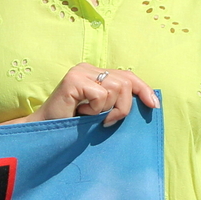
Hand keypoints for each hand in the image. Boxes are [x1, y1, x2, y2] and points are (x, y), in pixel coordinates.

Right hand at [32, 64, 158, 126]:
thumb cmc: (73, 123)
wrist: (46, 131)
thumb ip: (116, 100)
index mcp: (96, 72)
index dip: (144, 89)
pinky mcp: (73, 80)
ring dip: (107, 109)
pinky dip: (95, 109)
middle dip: (123, 106)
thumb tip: (148, 101)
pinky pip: (101, 95)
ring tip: (90, 115)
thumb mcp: (100, 110)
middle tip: (107, 121)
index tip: (154, 106)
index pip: (127, 75)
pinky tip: (81, 113)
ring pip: (116, 88)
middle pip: (125, 82)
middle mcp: (88, 68)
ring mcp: (80, 72)